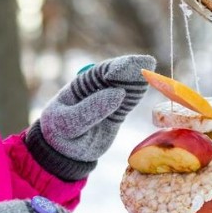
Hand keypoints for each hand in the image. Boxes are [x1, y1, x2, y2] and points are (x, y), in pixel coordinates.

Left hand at [26, 54, 156, 179]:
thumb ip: (90, 109)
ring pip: (126, 87)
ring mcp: (108, 100)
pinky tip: (149, 90)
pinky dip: (138, 96)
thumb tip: (119, 92)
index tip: (126, 67)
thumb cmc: (58, 131)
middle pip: (116, 75)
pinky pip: (129, 103)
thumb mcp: (68, 122)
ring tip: (153, 75)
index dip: (114, 67)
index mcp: (81, 84)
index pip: (99, 71)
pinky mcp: (116, 113)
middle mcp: (96, 88)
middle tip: (147, 62)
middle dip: (131, 68)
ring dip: (138, 81)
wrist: (62, 150)